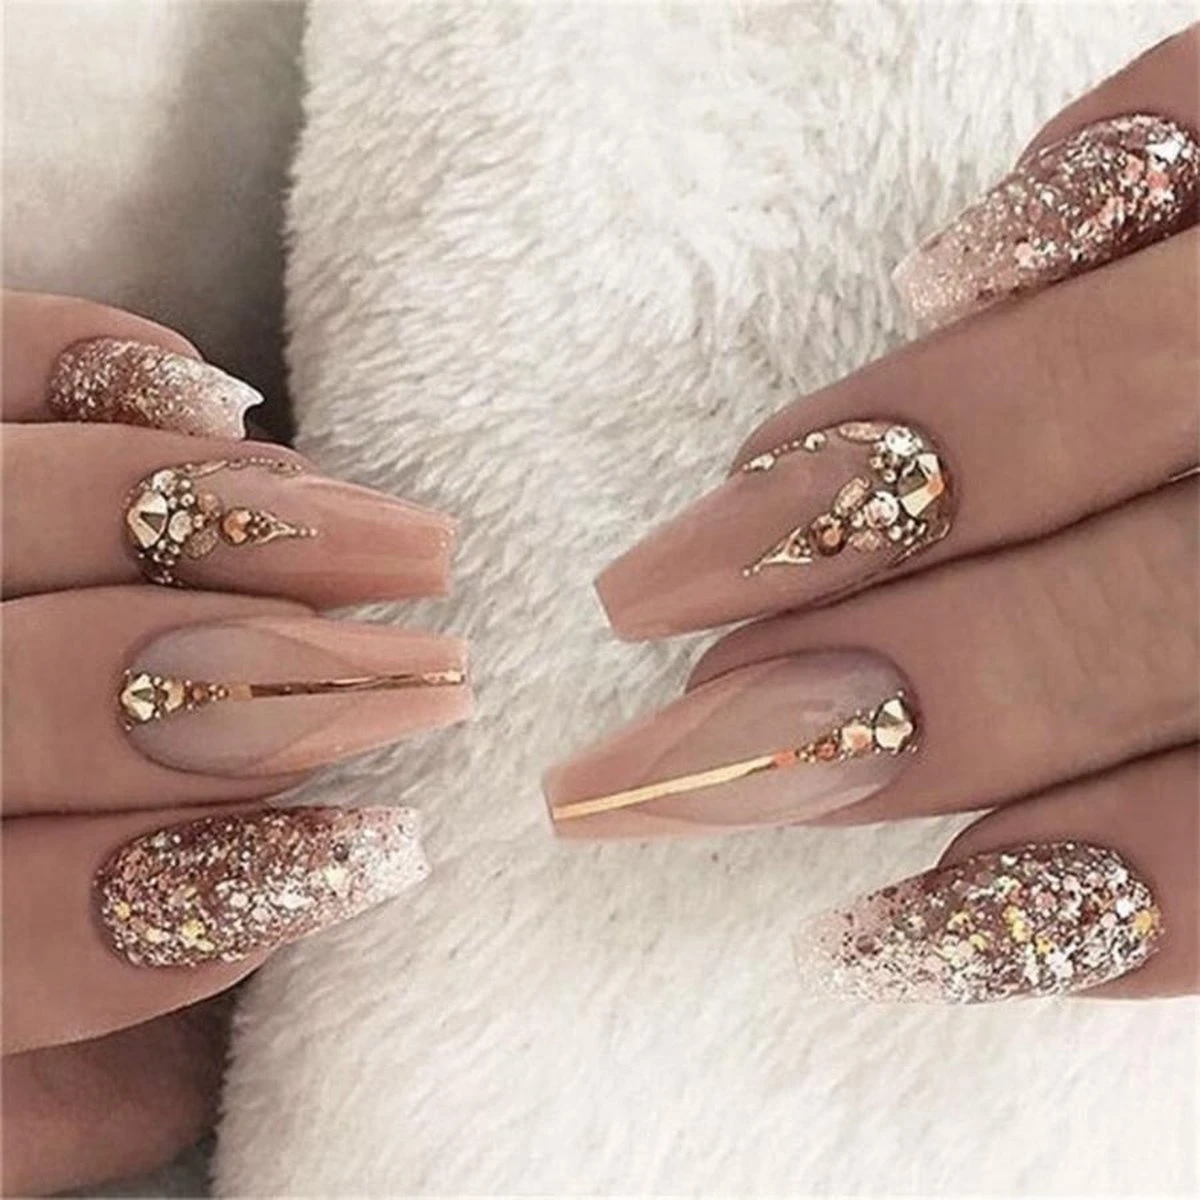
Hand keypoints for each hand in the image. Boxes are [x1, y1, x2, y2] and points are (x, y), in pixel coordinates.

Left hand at [1, 291, 470, 1191]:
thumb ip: (90, 1099)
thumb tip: (255, 1010)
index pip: (55, 921)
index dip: (246, 884)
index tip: (385, 845)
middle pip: (73, 684)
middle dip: (294, 683)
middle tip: (434, 678)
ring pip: (35, 508)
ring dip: (261, 526)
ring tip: (405, 541)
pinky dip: (92, 363)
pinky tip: (207, 408)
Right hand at [546, 28, 1198, 1003]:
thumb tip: (981, 898)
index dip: (1040, 902)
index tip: (862, 939)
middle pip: (1112, 623)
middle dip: (853, 707)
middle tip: (650, 765)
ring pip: (1098, 390)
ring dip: (862, 493)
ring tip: (685, 567)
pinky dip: (1080, 180)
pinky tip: (944, 272)